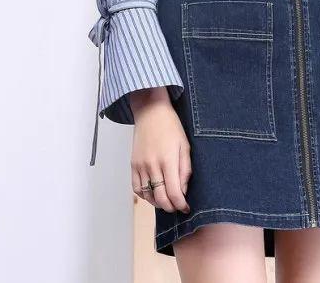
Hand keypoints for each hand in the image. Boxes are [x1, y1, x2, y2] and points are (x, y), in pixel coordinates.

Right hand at [129, 87, 191, 214]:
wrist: (150, 112)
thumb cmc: (171, 127)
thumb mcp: (185, 145)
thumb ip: (185, 169)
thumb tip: (182, 191)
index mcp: (168, 160)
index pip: (174, 192)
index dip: (180, 204)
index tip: (186, 208)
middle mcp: (152, 165)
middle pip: (160, 198)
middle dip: (171, 207)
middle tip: (177, 206)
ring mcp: (140, 166)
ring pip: (148, 196)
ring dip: (158, 203)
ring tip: (167, 201)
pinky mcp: (133, 165)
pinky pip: (136, 188)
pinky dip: (145, 196)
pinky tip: (153, 194)